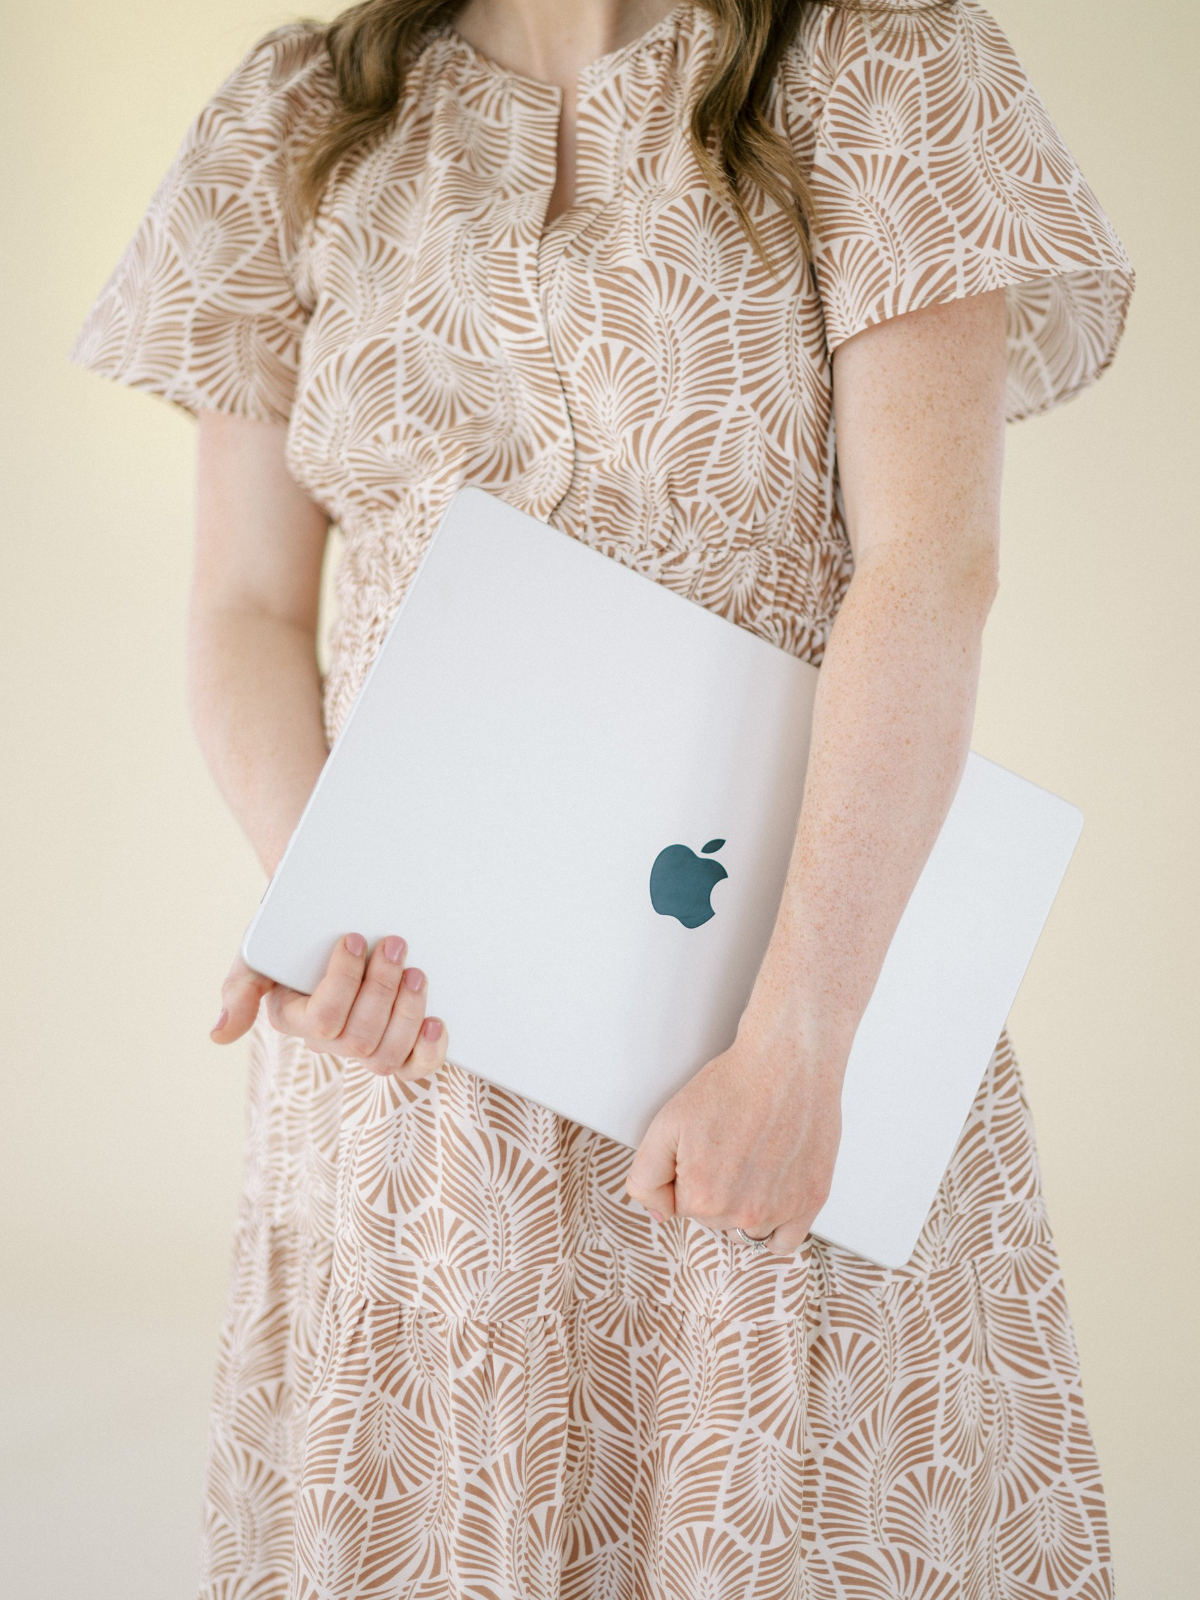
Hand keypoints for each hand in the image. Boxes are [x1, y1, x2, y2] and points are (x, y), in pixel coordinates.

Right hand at [209, 931, 448, 1080]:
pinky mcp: (400, 1043)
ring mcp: (366, 1044)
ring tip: (416, 973)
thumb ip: (239, 990)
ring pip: (387, 1056)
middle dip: (382, 990)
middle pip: (360, 1040)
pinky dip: (430, 1052)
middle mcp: (331, 1040)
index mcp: (296, 1019)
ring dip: (407, 1014)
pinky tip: (438, 1022)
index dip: (343, 981)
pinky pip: (415, 1067)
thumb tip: (219, 1036)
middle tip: (394, 943)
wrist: (326, 915)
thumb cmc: (291, 932)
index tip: (354, 937)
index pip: (323, 1019)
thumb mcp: (259, 952)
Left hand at [624, 1017, 843, 1255]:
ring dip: (745, 1207)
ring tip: (751, 1163)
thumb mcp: (666, 1123)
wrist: (785, 1062)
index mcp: (702, 1198)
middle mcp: (742, 1213)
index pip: (682, 1208)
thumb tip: (659, 1214)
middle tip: (730, 1148)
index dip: (688, 1176)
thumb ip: (647, 1178)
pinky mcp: (810, 1203)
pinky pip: (784, 1244)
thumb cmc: (731, 1085)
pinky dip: (774, 1229)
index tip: (704, 1148)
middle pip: (715, 1221)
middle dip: (716, 1191)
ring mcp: (779, 1211)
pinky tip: (769, 1197)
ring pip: (747, 1231)